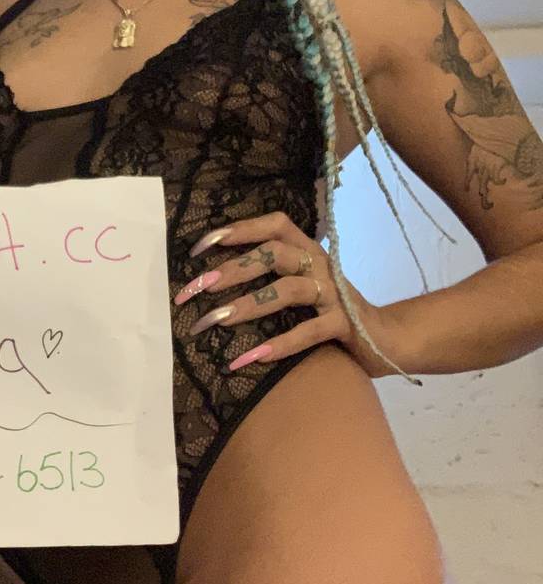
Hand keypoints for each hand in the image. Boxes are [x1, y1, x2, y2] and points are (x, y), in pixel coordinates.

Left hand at [172, 210, 403, 379]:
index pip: (273, 226)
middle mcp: (320, 264)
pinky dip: (279, 344)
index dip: (238, 231)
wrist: (386, 338)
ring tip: (215, 321)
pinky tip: (250, 357)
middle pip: (274, 254)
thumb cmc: (329, 310)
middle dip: (231, 270)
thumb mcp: (300, 286)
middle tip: (195, 289)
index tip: (199, 248)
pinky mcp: (345, 324)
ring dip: (247, 306)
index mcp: (307, 250)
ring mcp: (334, 293)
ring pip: (288, 290)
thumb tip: (211, 280)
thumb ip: (269, 276)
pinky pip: (310, 331)